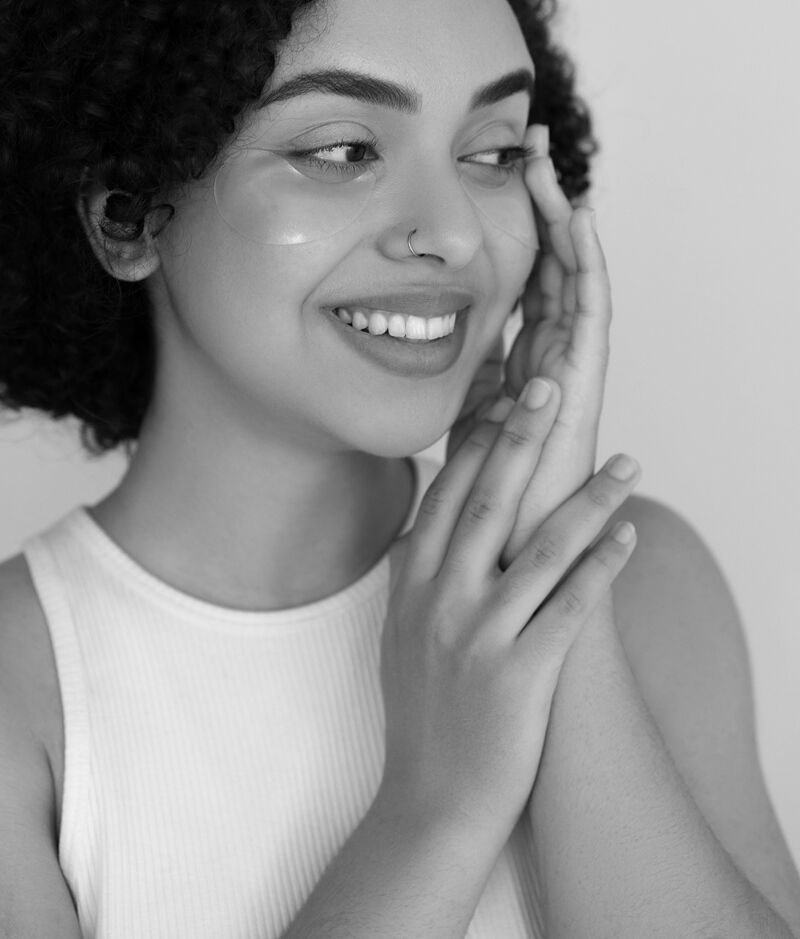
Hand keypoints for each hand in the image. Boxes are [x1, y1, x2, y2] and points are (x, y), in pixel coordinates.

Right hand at [380, 381, 640, 841]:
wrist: (429, 802)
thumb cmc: (421, 714)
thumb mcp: (398, 633)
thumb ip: (412, 573)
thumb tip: (425, 521)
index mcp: (412, 583)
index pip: (447, 493)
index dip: (478, 439)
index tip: (503, 395)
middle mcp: (440, 600)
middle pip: (488, 501)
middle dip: (522, 437)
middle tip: (550, 386)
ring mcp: (478, 636)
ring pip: (540, 547)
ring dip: (589, 498)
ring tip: (627, 461)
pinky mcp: (518, 675)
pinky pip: (569, 607)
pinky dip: (602, 566)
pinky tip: (627, 535)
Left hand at [447, 126, 610, 567]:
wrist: (507, 558)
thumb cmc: (481, 504)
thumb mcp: (454, 424)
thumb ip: (448, 384)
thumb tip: (404, 344)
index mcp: (523, 363)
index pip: (527, 279)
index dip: (517, 228)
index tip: (497, 176)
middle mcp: (551, 357)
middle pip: (553, 266)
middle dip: (543, 206)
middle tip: (531, 148)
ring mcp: (571, 368)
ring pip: (575, 277)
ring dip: (565, 220)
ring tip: (551, 167)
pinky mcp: (583, 384)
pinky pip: (591, 312)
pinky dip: (586, 264)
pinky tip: (575, 220)